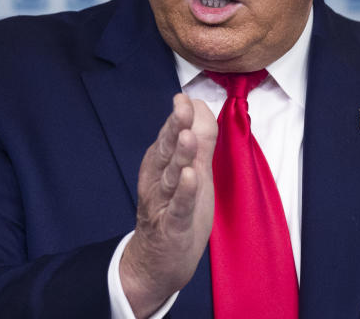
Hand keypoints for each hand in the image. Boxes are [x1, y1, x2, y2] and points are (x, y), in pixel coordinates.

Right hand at [119, 94, 217, 317]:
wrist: (159, 261)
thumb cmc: (177, 210)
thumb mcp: (193, 171)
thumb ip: (198, 140)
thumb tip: (201, 105)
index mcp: (161, 164)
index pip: (171, 136)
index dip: (179, 117)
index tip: (185, 98)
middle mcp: (158, 180)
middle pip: (167, 150)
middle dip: (174, 128)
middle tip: (181, 106)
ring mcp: (164, 203)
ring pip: (171, 176)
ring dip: (179, 156)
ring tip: (186, 136)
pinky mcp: (172, 226)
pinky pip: (178, 207)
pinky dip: (184, 193)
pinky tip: (189, 177)